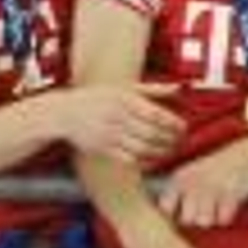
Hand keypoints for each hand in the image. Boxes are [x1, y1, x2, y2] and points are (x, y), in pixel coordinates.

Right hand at [52, 82, 183, 165]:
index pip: (156, 114)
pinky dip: (144, 161)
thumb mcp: (125, 88)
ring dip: (160, 151)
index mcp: (126, 101)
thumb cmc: (99, 98)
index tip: (184, 127)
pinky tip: (154, 159)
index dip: (173, 123)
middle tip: (181, 141)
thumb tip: (179, 87)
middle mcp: (118, 118)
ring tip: (171, 150)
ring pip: (142, 148)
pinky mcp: (102, 149)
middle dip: (170, 139)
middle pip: (151, 133)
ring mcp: (109, 135)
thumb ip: (153, 89)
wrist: (64, 113)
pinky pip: (128, 159)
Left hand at [159, 138, 247, 229]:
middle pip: (187, 220)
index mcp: (180, 179)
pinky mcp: (231, 195)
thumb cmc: (211, 169)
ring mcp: (212, 189)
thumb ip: (174, 194)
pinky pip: (223, 220)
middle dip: (195, 217)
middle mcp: (193, 184)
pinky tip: (227, 203)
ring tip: (216, 205)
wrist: (243, 155)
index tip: (182, 207)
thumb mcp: (188, 174)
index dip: (174, 212)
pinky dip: (226, 215)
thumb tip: (166, 220)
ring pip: (205, 222)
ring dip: (211, 217)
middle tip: (203, 206)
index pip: (166, 208)